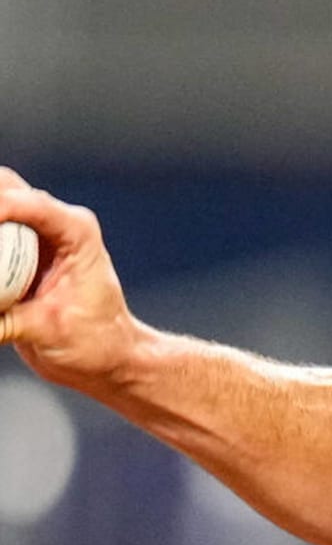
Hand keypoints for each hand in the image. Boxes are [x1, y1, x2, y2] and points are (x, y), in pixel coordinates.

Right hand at [0, 167, 144, 395]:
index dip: (0, 208)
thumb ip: (5, 322)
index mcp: (78, 232)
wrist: (107, 356)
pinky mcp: (18, 253)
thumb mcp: (49, 332)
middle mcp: (57, 224)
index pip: (31, 204)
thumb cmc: (95, 341)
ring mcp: (36, 235)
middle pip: (5, 188)